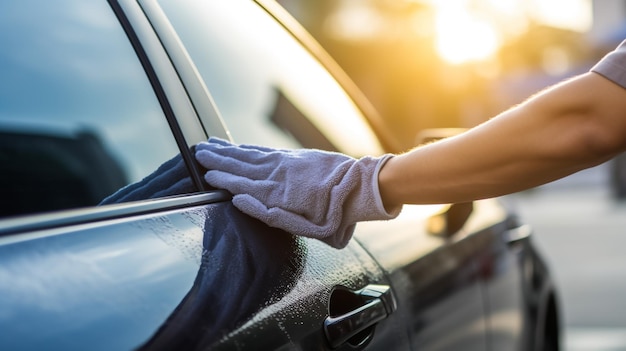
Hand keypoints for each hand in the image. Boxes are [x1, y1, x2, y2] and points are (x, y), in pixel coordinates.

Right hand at [195, 137, 399, 247]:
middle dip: (218, 159)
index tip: (205, 173)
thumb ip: (268, 214)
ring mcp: (285, 163)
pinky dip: (249, 148)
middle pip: (242, 165)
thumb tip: (239, 200)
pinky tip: (239, 146)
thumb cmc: (332, 217)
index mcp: (276, 193)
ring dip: (229, 150)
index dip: (222, 178)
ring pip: (250, 155)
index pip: (241, 183)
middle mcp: (277, 174)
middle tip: (198, 152)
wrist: (359, 189)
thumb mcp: (303, 227)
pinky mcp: (295, 158)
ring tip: (211, 144)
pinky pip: (265, 150)